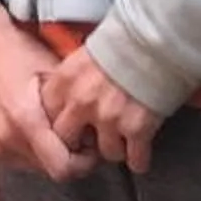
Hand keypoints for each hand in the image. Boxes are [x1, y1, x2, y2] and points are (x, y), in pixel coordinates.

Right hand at [0, 1, 97, 181]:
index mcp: (24, 119)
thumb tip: (97, 131)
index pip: (63, 169)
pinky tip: (35, 127)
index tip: (90, 146)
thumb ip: (76, 108)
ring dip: (49, 154)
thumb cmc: (18, 49)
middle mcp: (5, 137)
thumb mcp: (56, 73)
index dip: (84, 161)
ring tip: (54, 128)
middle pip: (51, 170)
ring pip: (36, 167)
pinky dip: (32, 149)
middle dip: (68, 156)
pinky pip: (19, 159)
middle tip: (77, 135)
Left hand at [43, 43, 168, 175]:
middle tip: (92, 140)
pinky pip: (135, 160)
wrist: (154, 39)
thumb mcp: (83, 55)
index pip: (47, 115)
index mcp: (64, 80)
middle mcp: (81, 102)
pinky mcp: (136, 129)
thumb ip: (71, 80)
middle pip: (68, 140)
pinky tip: (140, 154)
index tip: (70, 124)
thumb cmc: (121, 41)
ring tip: (121, 141)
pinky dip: (139, 160)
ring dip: (114, 149)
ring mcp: (108, 118)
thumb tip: (68, 99)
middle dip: (80, 142)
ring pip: (105, 153)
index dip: (60, 121)